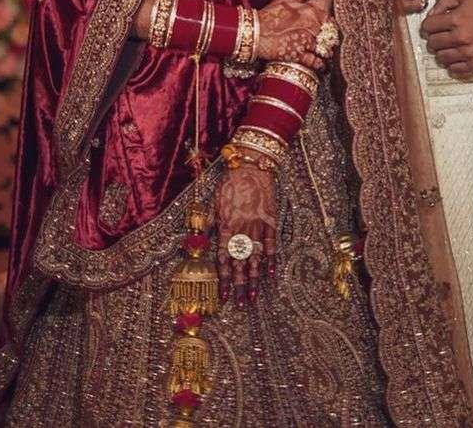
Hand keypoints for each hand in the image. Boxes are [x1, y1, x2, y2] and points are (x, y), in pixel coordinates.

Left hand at [214, 163, 276, 305]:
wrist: (251, 166)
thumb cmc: (230, 183)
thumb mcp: (214, 202)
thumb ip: (209, 223)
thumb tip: (201, 241)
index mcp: (226, 227)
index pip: (223, 259)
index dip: (224, 279)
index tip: (225, 296)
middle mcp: (241, 230)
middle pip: (239, 263)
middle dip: (239, 285)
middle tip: (241, 305)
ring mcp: (257, 226)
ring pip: (255, 257)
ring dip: (254, 278)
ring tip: (254, 297)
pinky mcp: (270, 219)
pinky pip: (271, 242)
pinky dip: (271, 258)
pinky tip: (271, 273)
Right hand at [256, 0, 329, 67]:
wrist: (255, 31)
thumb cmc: (267, 15)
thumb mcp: (282, 1)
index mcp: (309, 11)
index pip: (327, 19)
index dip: (329, 25)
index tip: (328, 29)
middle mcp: (311, 26)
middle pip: (328, 35)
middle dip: (328, 40)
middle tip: (327, 44)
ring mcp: (306, 41)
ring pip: (324, 49)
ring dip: (326, 52)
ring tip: (326, 55)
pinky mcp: (299, 55)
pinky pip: (315, 61)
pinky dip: (320, 64)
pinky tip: (321, 65)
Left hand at [419, 0, 472, 74]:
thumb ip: (443, 1)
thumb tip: (430, 16)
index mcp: (456, 20)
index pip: (427, 27)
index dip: (428, 24)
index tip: (433, 24)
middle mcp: (461, 38)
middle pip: (432, 43)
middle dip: (434, 37)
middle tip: (441, 34)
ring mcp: (468, 53)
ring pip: (440, 57)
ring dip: (442, 50)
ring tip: (449, 43)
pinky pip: (453, 69)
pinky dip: (452, 62)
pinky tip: (456, 53)